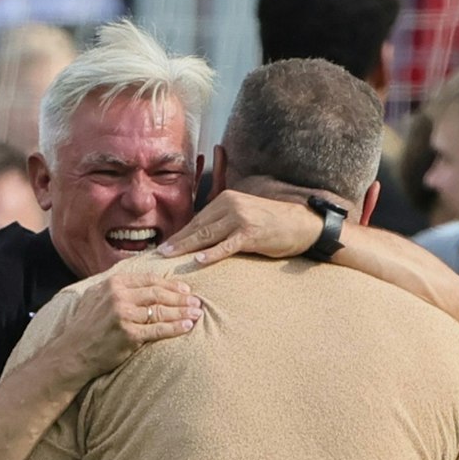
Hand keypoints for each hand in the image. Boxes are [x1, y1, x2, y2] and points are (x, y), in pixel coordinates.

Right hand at [49, 270, 202, 384]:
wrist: (71, 353)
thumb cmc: (84, 328)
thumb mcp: (95, 297)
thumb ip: (115, 288)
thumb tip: (138, 283)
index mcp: (113, 284)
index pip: (149, 280)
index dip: (170, 284)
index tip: (185, 288)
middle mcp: (119, 296)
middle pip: (158, 293)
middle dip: (181, 297)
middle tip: (196, 301)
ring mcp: (124, 315)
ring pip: (162, 310)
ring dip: (183, 311)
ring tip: (197, 313)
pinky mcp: (129, 335)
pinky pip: (159, 330)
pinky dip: (176, 327)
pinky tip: (187, 327)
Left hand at [159, 190, 320, 263]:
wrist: (300, 224)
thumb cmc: (271, 223)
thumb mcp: (243, 216)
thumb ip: (222, 222)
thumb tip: (200, 237)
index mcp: (226, 199)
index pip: (197, 219)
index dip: (180, 234)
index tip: (164, 246)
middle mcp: (231, 205)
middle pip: (198, 227)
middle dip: (177, 241)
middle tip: (158, 254)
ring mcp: (241, 219)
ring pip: (207, 235)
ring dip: (186, 247)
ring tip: (169, 256)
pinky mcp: (251, 234)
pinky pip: (227, 246)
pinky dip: (212, 254)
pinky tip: (197, 260)